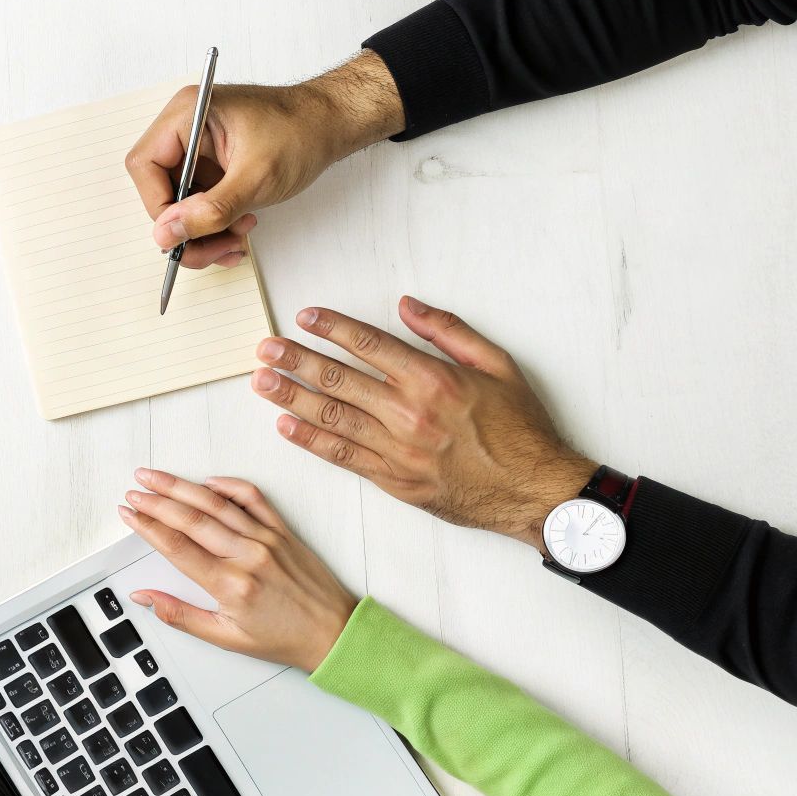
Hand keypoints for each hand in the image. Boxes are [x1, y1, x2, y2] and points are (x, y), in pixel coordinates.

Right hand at [118, 469, 355, 672]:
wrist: (332, 632)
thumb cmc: (284, 638)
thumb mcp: (226, 638)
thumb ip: (181, 616)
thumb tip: (145, 597)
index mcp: (231, 585)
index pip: (177, 547)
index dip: (148, 527)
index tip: (128, 513)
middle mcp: (248, 556)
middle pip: (191, 519)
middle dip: (157, 500)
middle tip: (134, 490)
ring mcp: (267, 539)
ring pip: (216, 504)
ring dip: (182, 487)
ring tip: (156, 477)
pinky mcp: (283, 530)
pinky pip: (253, 498)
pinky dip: (228, 485)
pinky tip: (208, 481)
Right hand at [125, 50, 403, 268]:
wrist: (333, 124)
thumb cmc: (301, 132)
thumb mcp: (255, 178)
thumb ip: (208, 210)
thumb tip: (165, 234)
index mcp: (187, 114)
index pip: (145, 165)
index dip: (158, 206)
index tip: (181, 235)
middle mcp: (186, 128)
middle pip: (159, 189)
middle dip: (187, 226)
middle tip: (215, 248)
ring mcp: (198, 149)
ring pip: (179, 203)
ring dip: (203, 232)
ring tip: (236, 239)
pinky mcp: (212, 166)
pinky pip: (199, 203)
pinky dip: (215, 225)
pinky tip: (239, 231)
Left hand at [251, 296, 596, 546]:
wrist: (534, 490)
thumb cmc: (520, 429)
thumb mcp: (498, 365)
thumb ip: (449, 332)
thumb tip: (407, 305)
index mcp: (433, 380)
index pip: (368, 345)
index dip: (331, 328)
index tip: (305, 318)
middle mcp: (409, 414)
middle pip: (339, 381)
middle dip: (296, 361)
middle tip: (265, 348)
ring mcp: (398, 451)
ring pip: (332, 419)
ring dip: (292, 398)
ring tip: (262, 382)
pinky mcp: (394, 481)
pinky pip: (343, 458)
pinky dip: (311, 441)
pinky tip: (286, 427)